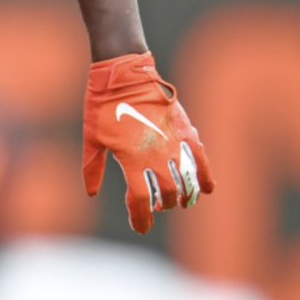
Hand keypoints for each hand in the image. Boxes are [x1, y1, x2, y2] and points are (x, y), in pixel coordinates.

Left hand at [82, 51, 214, 233]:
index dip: (141, 218)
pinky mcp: (184, 129)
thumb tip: (91, 193)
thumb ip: (92, 168)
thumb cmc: (102, 105)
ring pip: (186, 179)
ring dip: (184, 195)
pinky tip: (207, 189)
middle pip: (168, 192)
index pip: (140, 200)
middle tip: (157, 206)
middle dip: (163, 205)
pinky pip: (200, 157)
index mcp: (130, 159)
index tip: (141, 227)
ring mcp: (173, 142)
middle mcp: (155, 154)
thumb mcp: (91, 138)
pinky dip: (206, 175)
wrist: (124, 73)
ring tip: (180, 202)